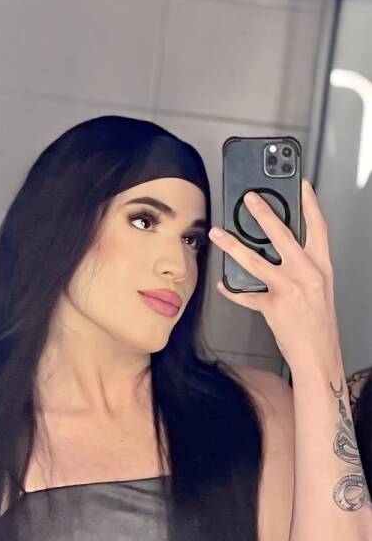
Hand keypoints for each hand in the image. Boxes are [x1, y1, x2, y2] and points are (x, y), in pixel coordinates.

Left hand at [209, 180, 340, 373]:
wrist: (317, 354)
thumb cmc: (318, 324)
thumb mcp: (319, 288)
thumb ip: (302, 267)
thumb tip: (279, 251)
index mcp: (321, 267)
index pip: (318, 228)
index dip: (311, 205)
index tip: (302, 186)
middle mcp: (306, 274)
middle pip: (282, 235)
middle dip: (262, 213)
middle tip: (249, 198)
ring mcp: (289, 289)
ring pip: (255, 260)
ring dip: (232, 245)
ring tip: (219, 234)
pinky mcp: (273, 307)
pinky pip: (246, 295)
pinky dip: (232, 290)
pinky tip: (223, 283)